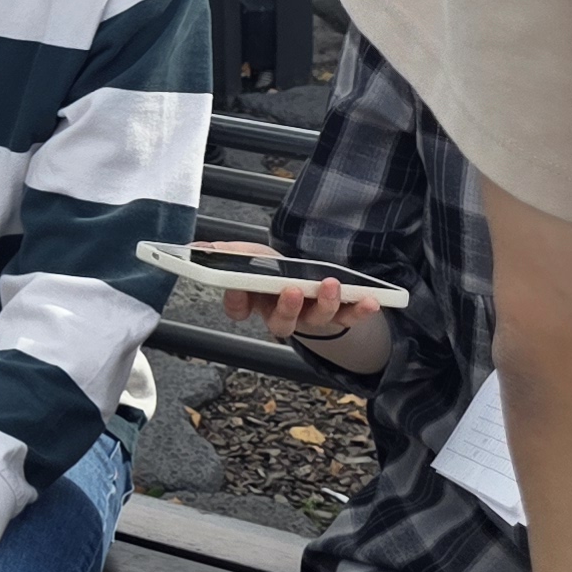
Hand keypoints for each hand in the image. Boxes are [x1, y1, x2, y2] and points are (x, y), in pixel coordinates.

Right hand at [207, 243, 387, 372]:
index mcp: (255, 302)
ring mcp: (310, 317)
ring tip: (330, 284)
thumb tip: (198, 250)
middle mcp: (282, 315)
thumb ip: (227, 253)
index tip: (237, 287)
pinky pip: (349, 317)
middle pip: (282, 321)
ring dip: (324, 303)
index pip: (239, 308)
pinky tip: (372, 300)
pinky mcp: (337, 314)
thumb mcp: (249, 254)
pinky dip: (361, 310)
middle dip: (286, 307)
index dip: (237, 300)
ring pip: (315, 319)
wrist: (305, 276)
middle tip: (290, 289)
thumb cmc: (273, 268)